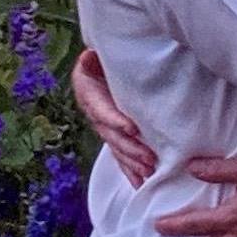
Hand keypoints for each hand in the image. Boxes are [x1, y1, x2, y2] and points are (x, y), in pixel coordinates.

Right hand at [71, 47, 155, 188]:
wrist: (103, 63)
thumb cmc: (105, 55)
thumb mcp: (97, 53)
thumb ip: (93, 57)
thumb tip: (88, 56)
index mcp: (88, 90)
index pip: (100, 109)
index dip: (115, 120)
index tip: (132, 129)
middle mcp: (93, 111)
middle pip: (110, 134)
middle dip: (129, 148)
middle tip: (149, 158)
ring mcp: (103, 125)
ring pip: (116, 148)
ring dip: (131, 162)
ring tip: (148, 172)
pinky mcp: (114, 134)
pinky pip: (119, 154)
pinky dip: (129, 169)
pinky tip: (139, 183)